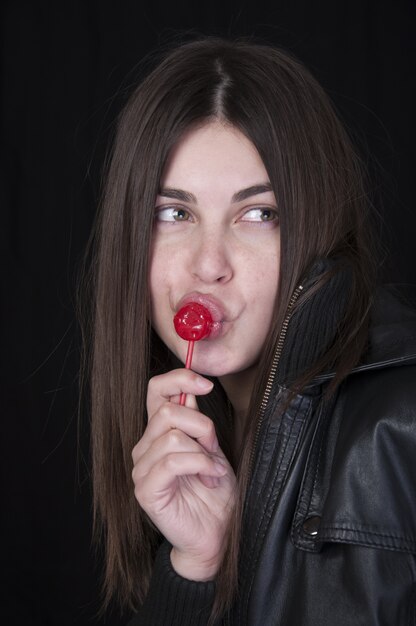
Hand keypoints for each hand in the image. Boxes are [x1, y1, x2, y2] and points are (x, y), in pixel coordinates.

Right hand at [132, 369, 235, 580]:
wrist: (217, 532)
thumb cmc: (214, 490)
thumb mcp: (211, 447)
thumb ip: (196, 421)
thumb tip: (191, 391)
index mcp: (159, 432)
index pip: (156, 390)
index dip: (180, 379)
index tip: (206, 385)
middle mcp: (145, 447)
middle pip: (168, 412)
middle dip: (202, 426)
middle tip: (215, 448)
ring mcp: (141, 469)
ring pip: (172, 437)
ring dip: (204, 452)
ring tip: (214, 470)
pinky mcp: (145, 490)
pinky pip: (172, 462)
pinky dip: (200, 465)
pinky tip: (210, 477)